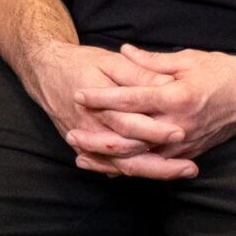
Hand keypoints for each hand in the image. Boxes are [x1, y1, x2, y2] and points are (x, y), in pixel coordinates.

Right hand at [20, 40, 180, 175]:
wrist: (45, 72)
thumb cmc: (80, 64)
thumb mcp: (110, 61)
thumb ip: (138, 75)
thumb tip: (167, 85)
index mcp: (99, 106)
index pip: (130, 124)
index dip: (156, 130)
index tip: (181, 133)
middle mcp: (91, 129)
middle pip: (129, 153)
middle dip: (160, 163)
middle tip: (190, 167)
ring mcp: (87, 142)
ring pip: (121, 165)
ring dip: (152, 172)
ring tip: (182, 172)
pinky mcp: (86, 148)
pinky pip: (110, 166)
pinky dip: (133, 172)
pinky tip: (158, 174)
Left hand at [70, 43, 235, 175]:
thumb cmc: (226, 71)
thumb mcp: (189, 59)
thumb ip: (152, 61)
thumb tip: (123, 52)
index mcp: (178, 96)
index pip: (131, 100)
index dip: (102, 97)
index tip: (79, 92)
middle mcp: (179, 125)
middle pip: (128, 137)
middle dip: (96, 136)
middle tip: (70, 132)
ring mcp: (185, 144)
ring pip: (138, 159)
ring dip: (107, 158)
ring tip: (81, 155)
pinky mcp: (189, 154)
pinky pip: (154, 166)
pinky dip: (130, 167)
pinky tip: (110, 167)